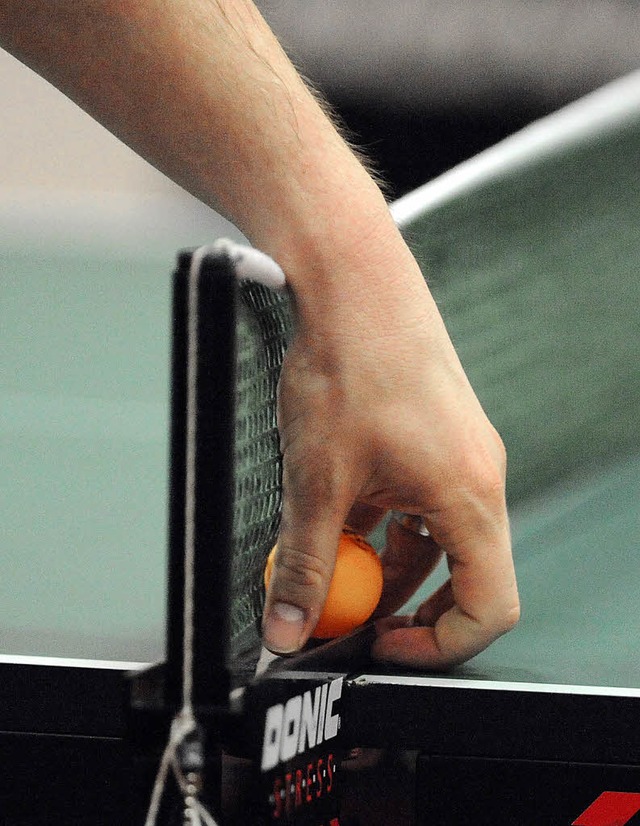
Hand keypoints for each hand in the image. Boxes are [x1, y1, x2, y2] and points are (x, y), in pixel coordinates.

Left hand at [261, 227, 519, 668]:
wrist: (353, 284)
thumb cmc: (348, 365)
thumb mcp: (317, 480)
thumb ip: (303, 562)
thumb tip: (288, 626)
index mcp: (470, 496)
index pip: (490, 606)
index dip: (438, 645)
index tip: (381, 647)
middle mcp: (478, 478)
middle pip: (467, 576)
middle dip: (411, 610)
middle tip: (357, 620)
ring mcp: (458, 454)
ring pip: (437, 538)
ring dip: (390, 566)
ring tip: (334, 568)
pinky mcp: (434, 436)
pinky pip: (421, 501)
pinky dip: (385, 525)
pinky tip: (339, 519)